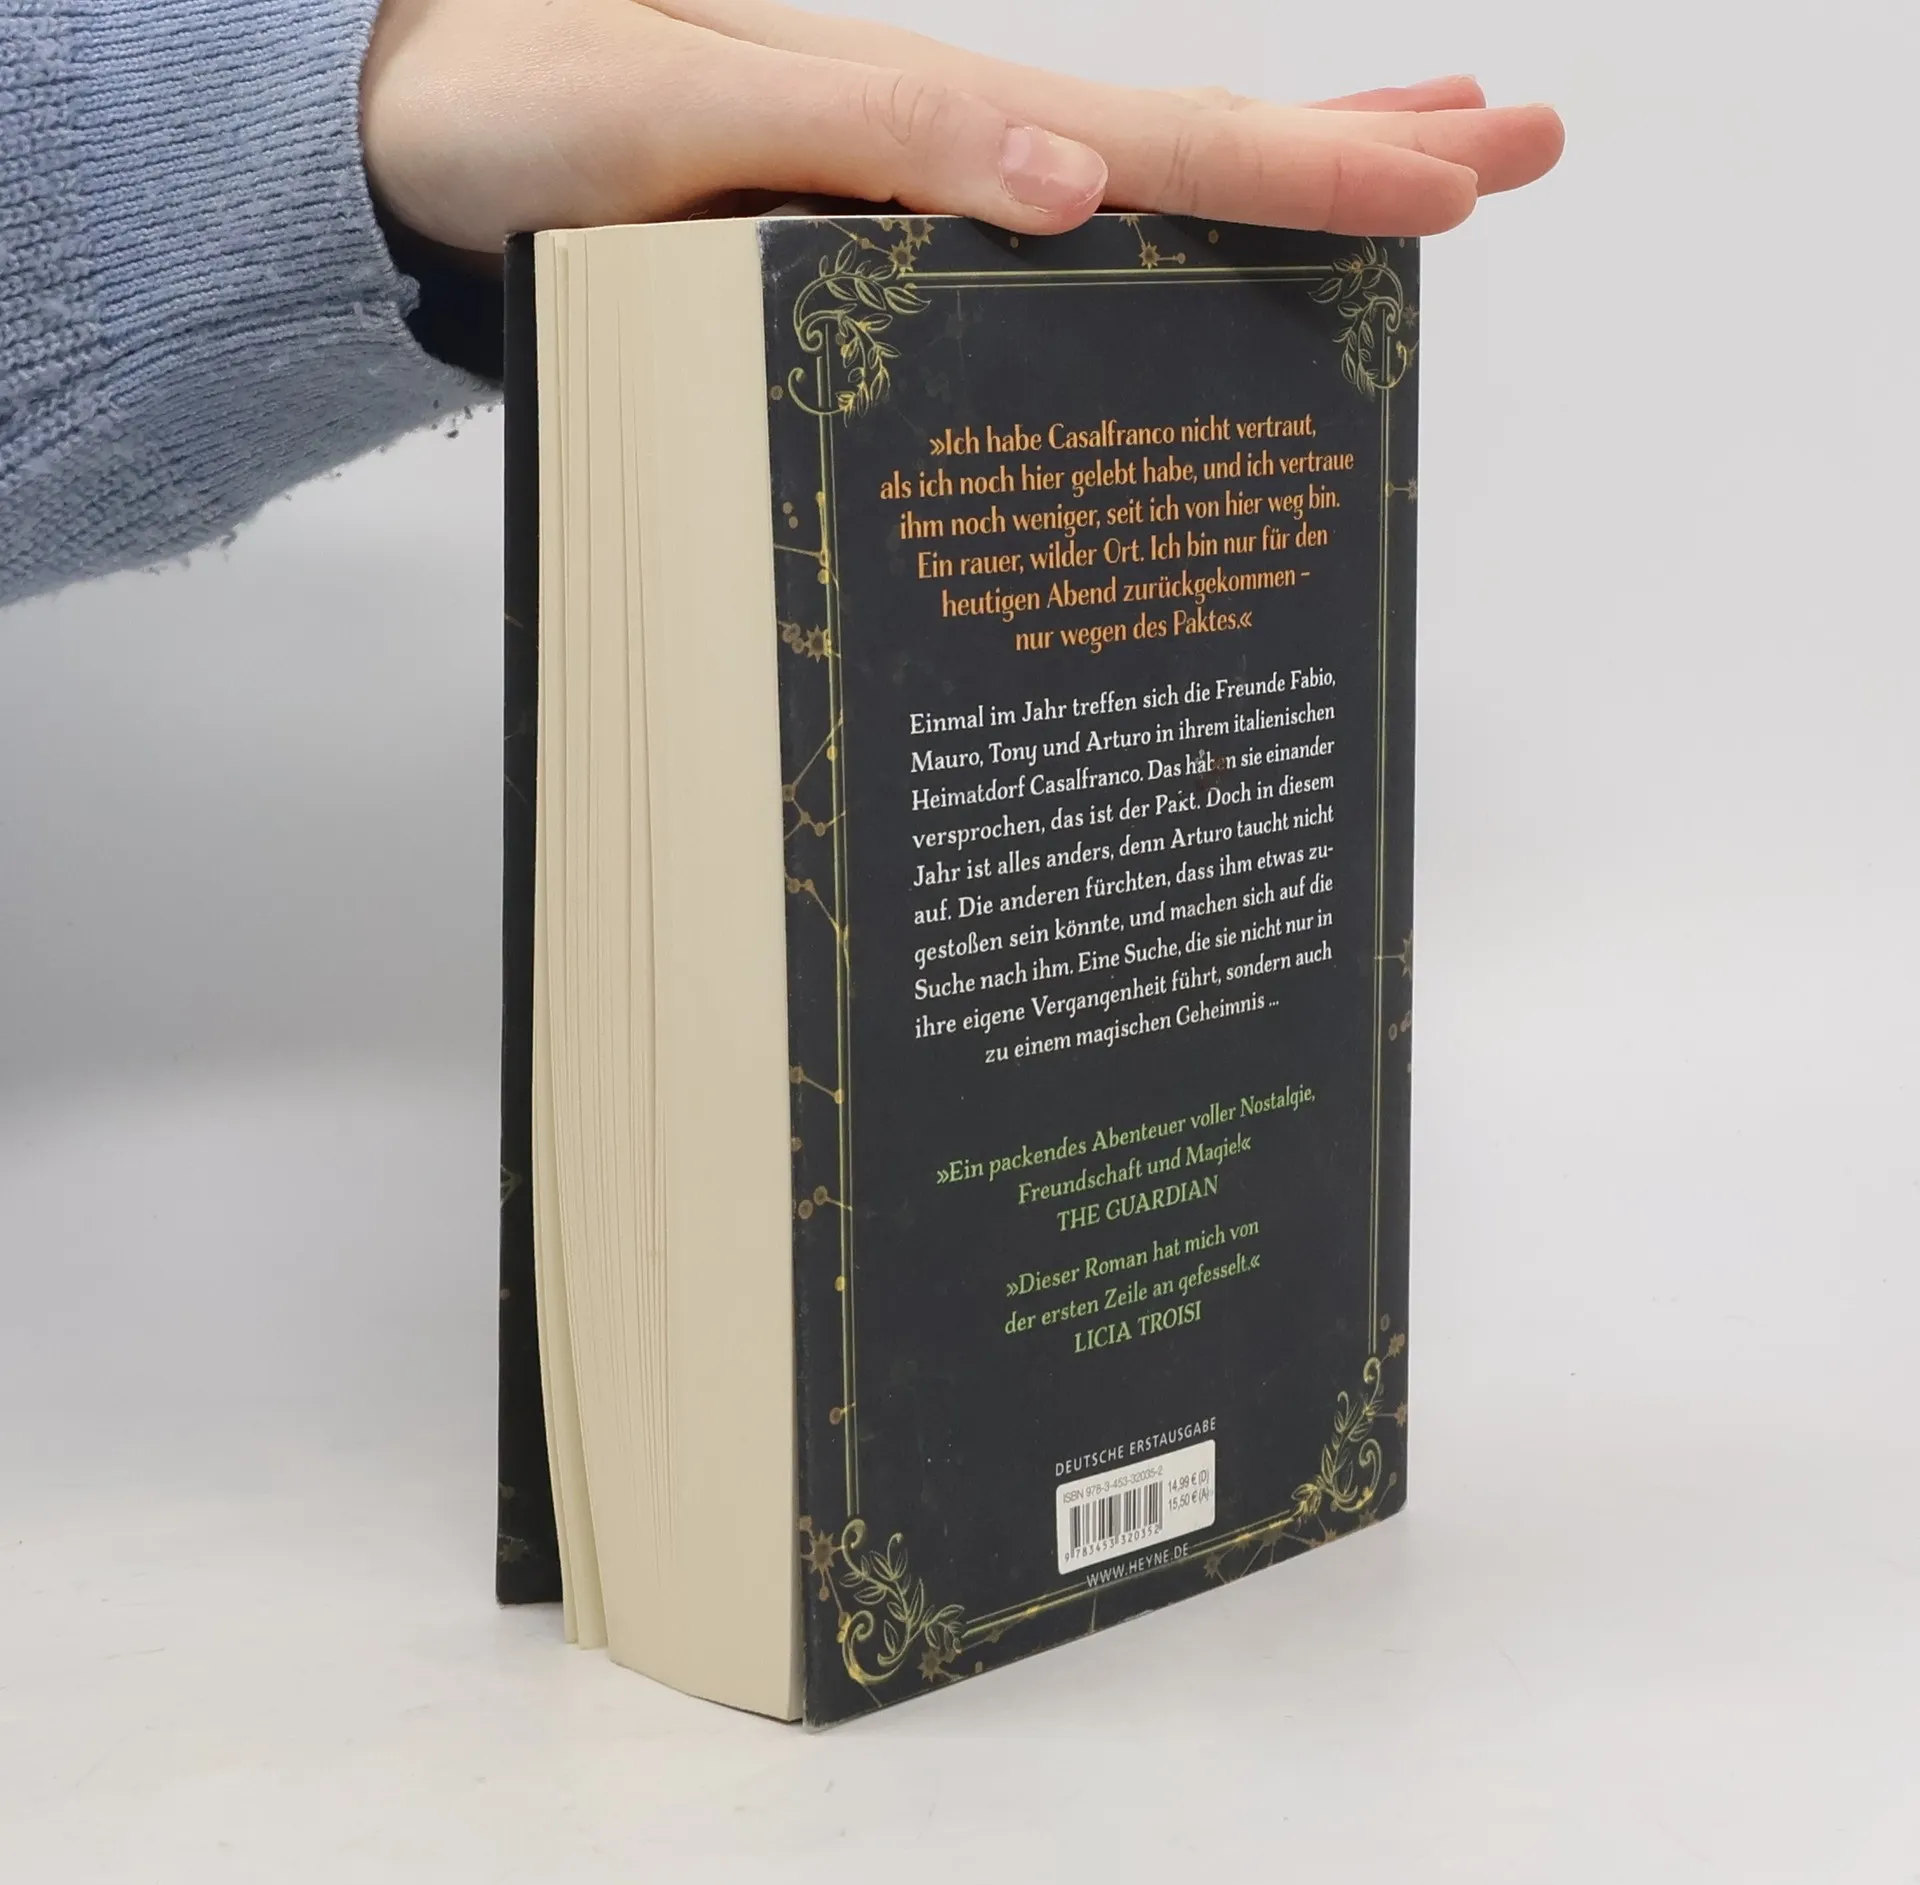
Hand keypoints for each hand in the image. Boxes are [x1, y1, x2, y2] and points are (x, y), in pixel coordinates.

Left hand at [362, 0, 1563, 255]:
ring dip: (1281, 179)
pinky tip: (1181, 250)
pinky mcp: (876, 236)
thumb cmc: (526, 115)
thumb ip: (866, 134)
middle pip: (1193, 142)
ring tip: (1419, 174)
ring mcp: (923, 193)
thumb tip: (1077, 181)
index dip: (1319, 160)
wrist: (421, 137)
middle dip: (1358, 148)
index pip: (1168, 137)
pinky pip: (1048, 245)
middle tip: (1521, 144)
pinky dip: (1149, 242)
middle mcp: (951, 149)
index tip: (1465, 174)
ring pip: (1140, 185)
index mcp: (931, 117)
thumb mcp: (683, 118)